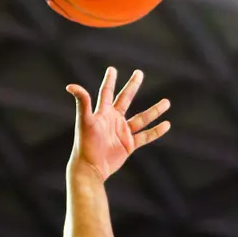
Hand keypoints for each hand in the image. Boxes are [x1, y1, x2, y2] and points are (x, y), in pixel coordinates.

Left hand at [66, 67, 170, 181]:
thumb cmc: (85, 144)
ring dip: (154, 110)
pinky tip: (166, 125)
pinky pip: (145, 136)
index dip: (110, 80)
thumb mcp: (85, 121)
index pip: (106, 92)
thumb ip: (82, 103)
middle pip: (125, 99)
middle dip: (132, 86)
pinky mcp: (129, 145)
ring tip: (167, 102)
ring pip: (142, 118)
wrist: (91, 167)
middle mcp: (113, 120)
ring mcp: (122, 132)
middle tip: (139, 73)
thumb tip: (70, 86)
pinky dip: (156, 131)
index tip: (112, 69)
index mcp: (103, 112)